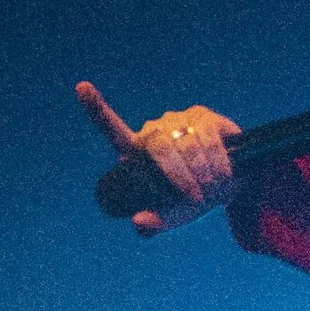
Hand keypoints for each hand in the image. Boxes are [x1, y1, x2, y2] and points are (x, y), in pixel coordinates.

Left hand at [77, 82, 243, 235]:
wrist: (228, 186)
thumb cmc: (191, 200)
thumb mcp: (171, 217)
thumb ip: (153, 223)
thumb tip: (139, 222)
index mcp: (136, 152)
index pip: (112, 128)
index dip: (96, 108)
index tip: (81, 87)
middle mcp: (154, 130)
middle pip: (158, 147)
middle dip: (179, 177)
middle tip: (196, 199)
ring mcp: (178, 119)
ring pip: (185, 145)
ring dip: (202, 173)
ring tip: (212, 191)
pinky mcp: (203, 116)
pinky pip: (207, 138)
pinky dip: (216, 162)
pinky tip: (223, 176)